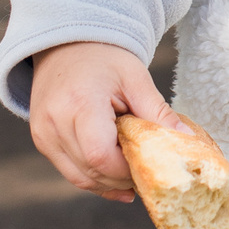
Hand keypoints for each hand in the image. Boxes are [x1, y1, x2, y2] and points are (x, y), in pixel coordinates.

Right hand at [27, 42, 194, 202]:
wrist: (66, 45)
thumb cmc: (105, 58)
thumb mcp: (136, 79)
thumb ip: (159, 113)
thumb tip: (187, 140)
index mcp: (80, 104)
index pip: (101, 156)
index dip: (126, 170)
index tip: (149, 166)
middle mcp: (54, 122)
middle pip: (91, 171)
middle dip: (122, 179)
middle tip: (148, 174)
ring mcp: (43, 133)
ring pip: (79, 177)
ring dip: (108, 183)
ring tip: (134, 176)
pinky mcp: (41, 140)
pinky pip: (69, 171)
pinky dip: (94, 176)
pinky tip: (116, 178)